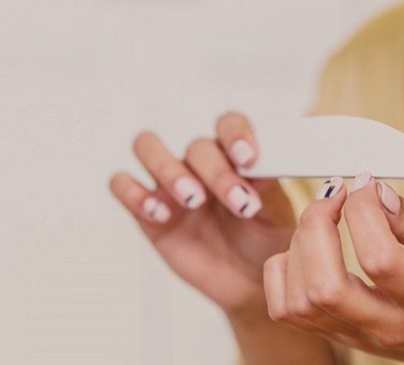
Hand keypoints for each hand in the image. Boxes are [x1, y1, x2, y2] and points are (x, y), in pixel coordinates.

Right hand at [109, 111, 296, 315]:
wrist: (248, 281)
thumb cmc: (265, 241)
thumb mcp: (277, 213)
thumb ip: (268, 185)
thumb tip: (263, 163)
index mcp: (236, 157)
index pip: (229, 125)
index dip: (236, 134)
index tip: (248, 158)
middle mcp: (202, 165)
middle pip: (197, 145)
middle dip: (216, 172)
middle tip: (237, 202)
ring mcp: (171, 186)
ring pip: (148, 148)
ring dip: (169, 170)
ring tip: (192, 199)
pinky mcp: (148, 213)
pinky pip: (123, 186)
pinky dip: (135, 194)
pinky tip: (160, 214)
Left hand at [263, 172, 403, 364]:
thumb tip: (375, 193)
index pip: (379, 259)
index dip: (363, 211)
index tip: (367, 184)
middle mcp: (387, 325)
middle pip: (325, 286)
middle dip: (317, 225)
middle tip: (336, 194)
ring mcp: (357, 335)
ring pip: (299, 302)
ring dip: (300, 246)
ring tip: (325, 218)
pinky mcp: (338, 335)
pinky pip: (286, 310)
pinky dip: (286, 272)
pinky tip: (310, 250)